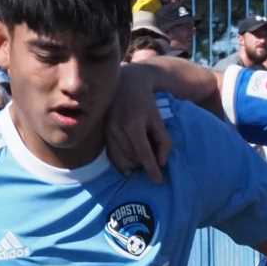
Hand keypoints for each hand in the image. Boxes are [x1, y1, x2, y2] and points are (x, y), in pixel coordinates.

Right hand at [105, 65, 170, 182]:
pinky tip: (129, 167)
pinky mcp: (103, 133)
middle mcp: (117, 128)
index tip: (159, 181)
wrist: (126, 84)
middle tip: (152, 166)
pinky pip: (112, 155)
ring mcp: (107, 131)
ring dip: (133, 165)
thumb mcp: (158, 119)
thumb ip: (164, 141)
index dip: (152, 170)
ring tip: (142, 164)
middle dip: (144, 165)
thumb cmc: (146, 103)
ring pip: (122, 159)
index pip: (144, 154)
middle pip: (133, 158)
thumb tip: (161, 163)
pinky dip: (121, 164)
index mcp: (133, 124)